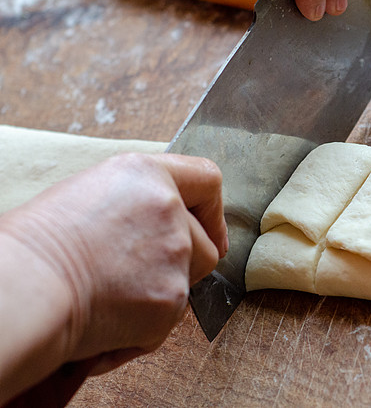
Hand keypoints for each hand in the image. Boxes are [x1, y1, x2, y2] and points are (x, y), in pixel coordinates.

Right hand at [1, 153, 226, 384]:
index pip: (206, 181)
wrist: (24, 288)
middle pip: (205, 243)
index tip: (211, 229)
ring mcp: (175, 255)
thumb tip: (156, 228)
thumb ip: (137, 205)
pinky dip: (140, 329)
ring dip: (162, 293)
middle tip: (136, 276)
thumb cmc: (37, 245)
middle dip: (182, 264)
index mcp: (146, 175)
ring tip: (112, 297)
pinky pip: (167, 320)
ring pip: (190, 281)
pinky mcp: (171, 299)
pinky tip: (104, 323)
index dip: (212, 209)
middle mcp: (169, 210)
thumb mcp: (88, 197)